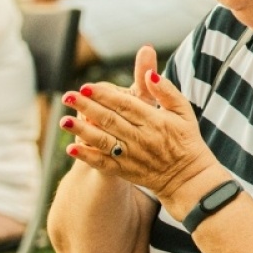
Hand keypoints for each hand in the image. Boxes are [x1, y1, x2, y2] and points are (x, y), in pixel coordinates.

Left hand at [59, 66, 222, 209]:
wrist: (188, 177)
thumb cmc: (186, 140)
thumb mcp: (183, 111)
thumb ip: (166, 91)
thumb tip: (150, 74)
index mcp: (155, 121)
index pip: (125, 104)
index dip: (104, 95)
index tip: (86, 86)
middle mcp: (142, 138)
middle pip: (110, 120)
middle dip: (87, 108)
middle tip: (67, 96)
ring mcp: (132, 156)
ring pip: (103, 141)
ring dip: (82, 131)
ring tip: (64, 121)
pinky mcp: (126, 171)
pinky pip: (104, 164)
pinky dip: (88, 157)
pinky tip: (71, 149)